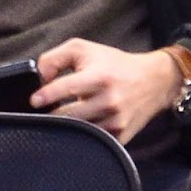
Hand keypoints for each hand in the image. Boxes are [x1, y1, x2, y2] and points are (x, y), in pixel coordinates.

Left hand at [34, 39, 183, 143]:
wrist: (155, 81)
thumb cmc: (114, 64)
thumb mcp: (83, 49)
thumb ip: (54, 58)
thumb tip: (40, 79)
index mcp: (100, 77)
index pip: (65, 89)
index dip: (45, 96)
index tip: (35, 101)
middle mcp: (110, 100)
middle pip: (68, 115)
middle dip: (52, 114)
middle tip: (46, 110)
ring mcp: (117, 121)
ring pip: (79, 131)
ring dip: (66, 126)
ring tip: (63, 116)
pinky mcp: (121, 135)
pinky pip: (93, 141)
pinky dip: (82, 135)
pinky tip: (80, 125)